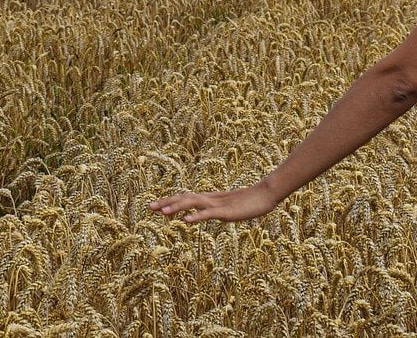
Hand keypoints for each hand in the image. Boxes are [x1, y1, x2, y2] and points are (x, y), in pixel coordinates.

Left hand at [148, 183, 278, 223]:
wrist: (267, 194)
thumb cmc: (250, 202)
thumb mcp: (229, 208)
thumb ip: (216, 211)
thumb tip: (205, 215)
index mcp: (210, 199)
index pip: (185, 198)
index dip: (169, 201)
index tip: (155, 206)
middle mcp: (210, 199)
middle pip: (184, 198)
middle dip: (166, 203)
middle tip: (149, 207)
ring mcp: (218, 204)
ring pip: (193, 203)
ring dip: (177, 207)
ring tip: (162, 213)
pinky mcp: (227, 212)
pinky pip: (209, 214)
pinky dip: (197, 216)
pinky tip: (187, 221)